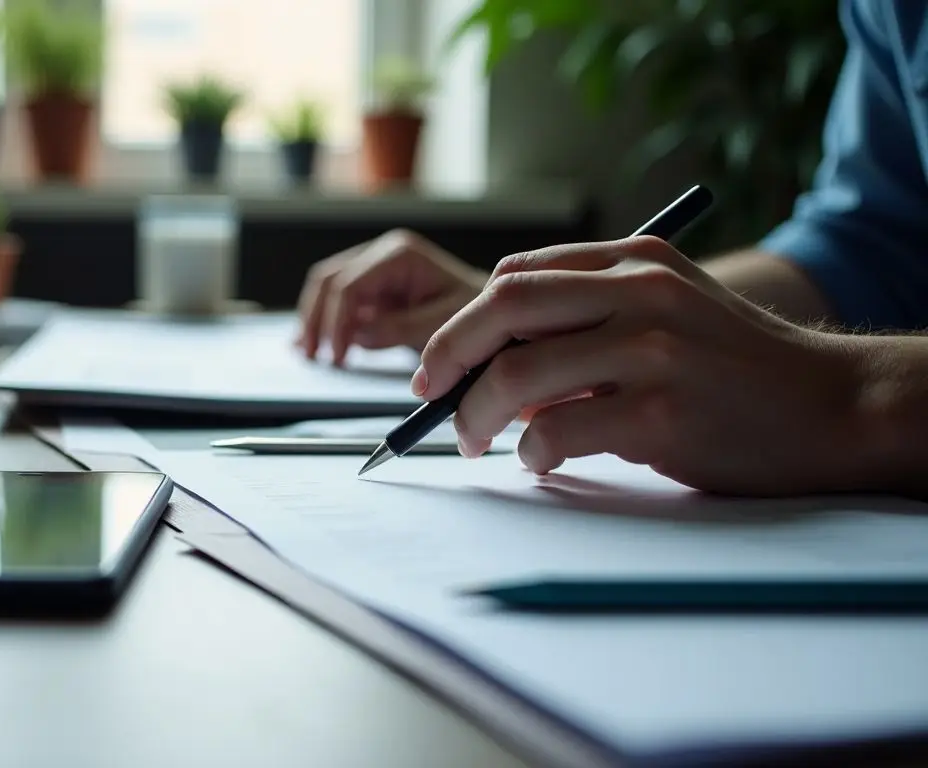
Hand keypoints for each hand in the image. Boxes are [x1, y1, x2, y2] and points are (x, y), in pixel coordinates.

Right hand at [296, 229, 483, 364]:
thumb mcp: (443, 323)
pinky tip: (310, 344)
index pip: (350, 284)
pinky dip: (322, 321)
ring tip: (309, 353)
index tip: (337, 356)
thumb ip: (400, 327)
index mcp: (399, 254)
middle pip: (329, 280)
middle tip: (313, 356)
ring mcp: (374, 268)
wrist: (490, 310)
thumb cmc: (473, 313)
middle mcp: (382, 253)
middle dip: (316, 319)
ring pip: (325, 287)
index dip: (336, 322)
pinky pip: (337, 300)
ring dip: (314, 320)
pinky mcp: (372, 287)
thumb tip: (358, 334)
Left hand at [414, 236, 869, 495]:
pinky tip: (539, 462)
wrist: (833, 404)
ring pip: (519, 373)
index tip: (438, 362)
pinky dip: (531, 453)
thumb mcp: (668, 309)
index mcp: (636, 258)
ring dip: (477, 414)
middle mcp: (641, 291)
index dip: (462, 321)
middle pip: (503, 307)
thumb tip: (490, 363)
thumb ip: (588, 317)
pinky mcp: (663, 412)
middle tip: (429, 397)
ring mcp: (654, 349)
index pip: (517, 276)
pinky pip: (559, 433)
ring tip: (475, 441)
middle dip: (447, 355)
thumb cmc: (735, 366)